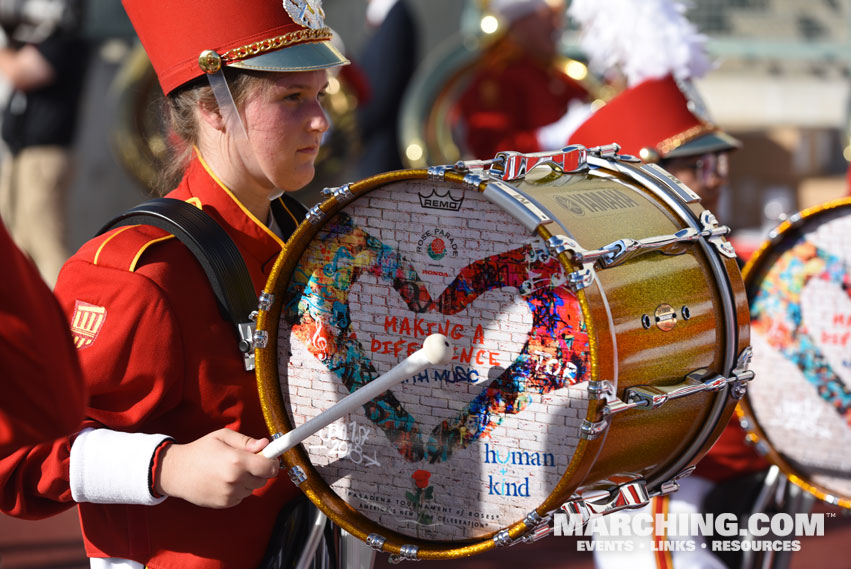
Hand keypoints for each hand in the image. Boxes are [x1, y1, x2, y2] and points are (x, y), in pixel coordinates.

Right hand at [155, 428, 279, 507]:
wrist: (176, 472)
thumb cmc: (200, 450)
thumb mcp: (222, 436)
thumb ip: (246, 441)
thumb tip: (265, 445)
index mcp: (237, 461)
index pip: (270, 468)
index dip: (272, 462)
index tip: (270, 457)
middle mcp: (236, 480)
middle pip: (264, 479)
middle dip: (259, 469)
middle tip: (246, 460)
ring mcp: (230, 494)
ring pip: (253, 488)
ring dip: (248, 480)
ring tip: (230, 470)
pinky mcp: (225, 504)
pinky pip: (242, 496)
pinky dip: (239, 489)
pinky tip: (224, 480)